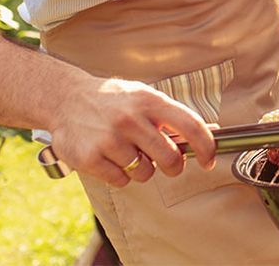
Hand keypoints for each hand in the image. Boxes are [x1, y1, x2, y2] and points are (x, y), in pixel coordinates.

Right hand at [47, 77, 216, 187]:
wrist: (66, 99)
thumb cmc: (114, 100)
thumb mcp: (145, 98)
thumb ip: (175, 116)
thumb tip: (212, 131)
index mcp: (150, 101)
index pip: (190, 125)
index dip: (206, 147)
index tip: (209, 160)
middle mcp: (131, 119)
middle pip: (170, 158)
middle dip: (173, 166)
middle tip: (166, 163)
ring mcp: (110, 139)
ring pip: (145, 173)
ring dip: (142, 169)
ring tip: (128, 151)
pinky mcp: (90, 158)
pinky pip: (121, 181)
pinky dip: (120, 175)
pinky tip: (111, 157)